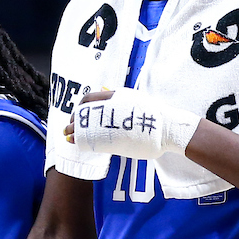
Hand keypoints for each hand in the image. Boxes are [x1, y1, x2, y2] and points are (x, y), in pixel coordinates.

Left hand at [66, 87, 198, 160]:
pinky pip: (94, 139)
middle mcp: (113, 107)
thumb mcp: (135, 102)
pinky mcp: (116, 138)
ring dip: (75, 132)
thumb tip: (110, 110)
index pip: (89, 99)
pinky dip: (84, 141)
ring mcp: (114, 122)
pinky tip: (78, 143)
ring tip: (69, 137)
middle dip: (74, 121)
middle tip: (69, 128)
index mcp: (117, 95)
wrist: (169, 127)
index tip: (78, 116)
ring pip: (86, 126)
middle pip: (84, 113)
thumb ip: (120, 104)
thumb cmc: (155, 116)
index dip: (80, 108)